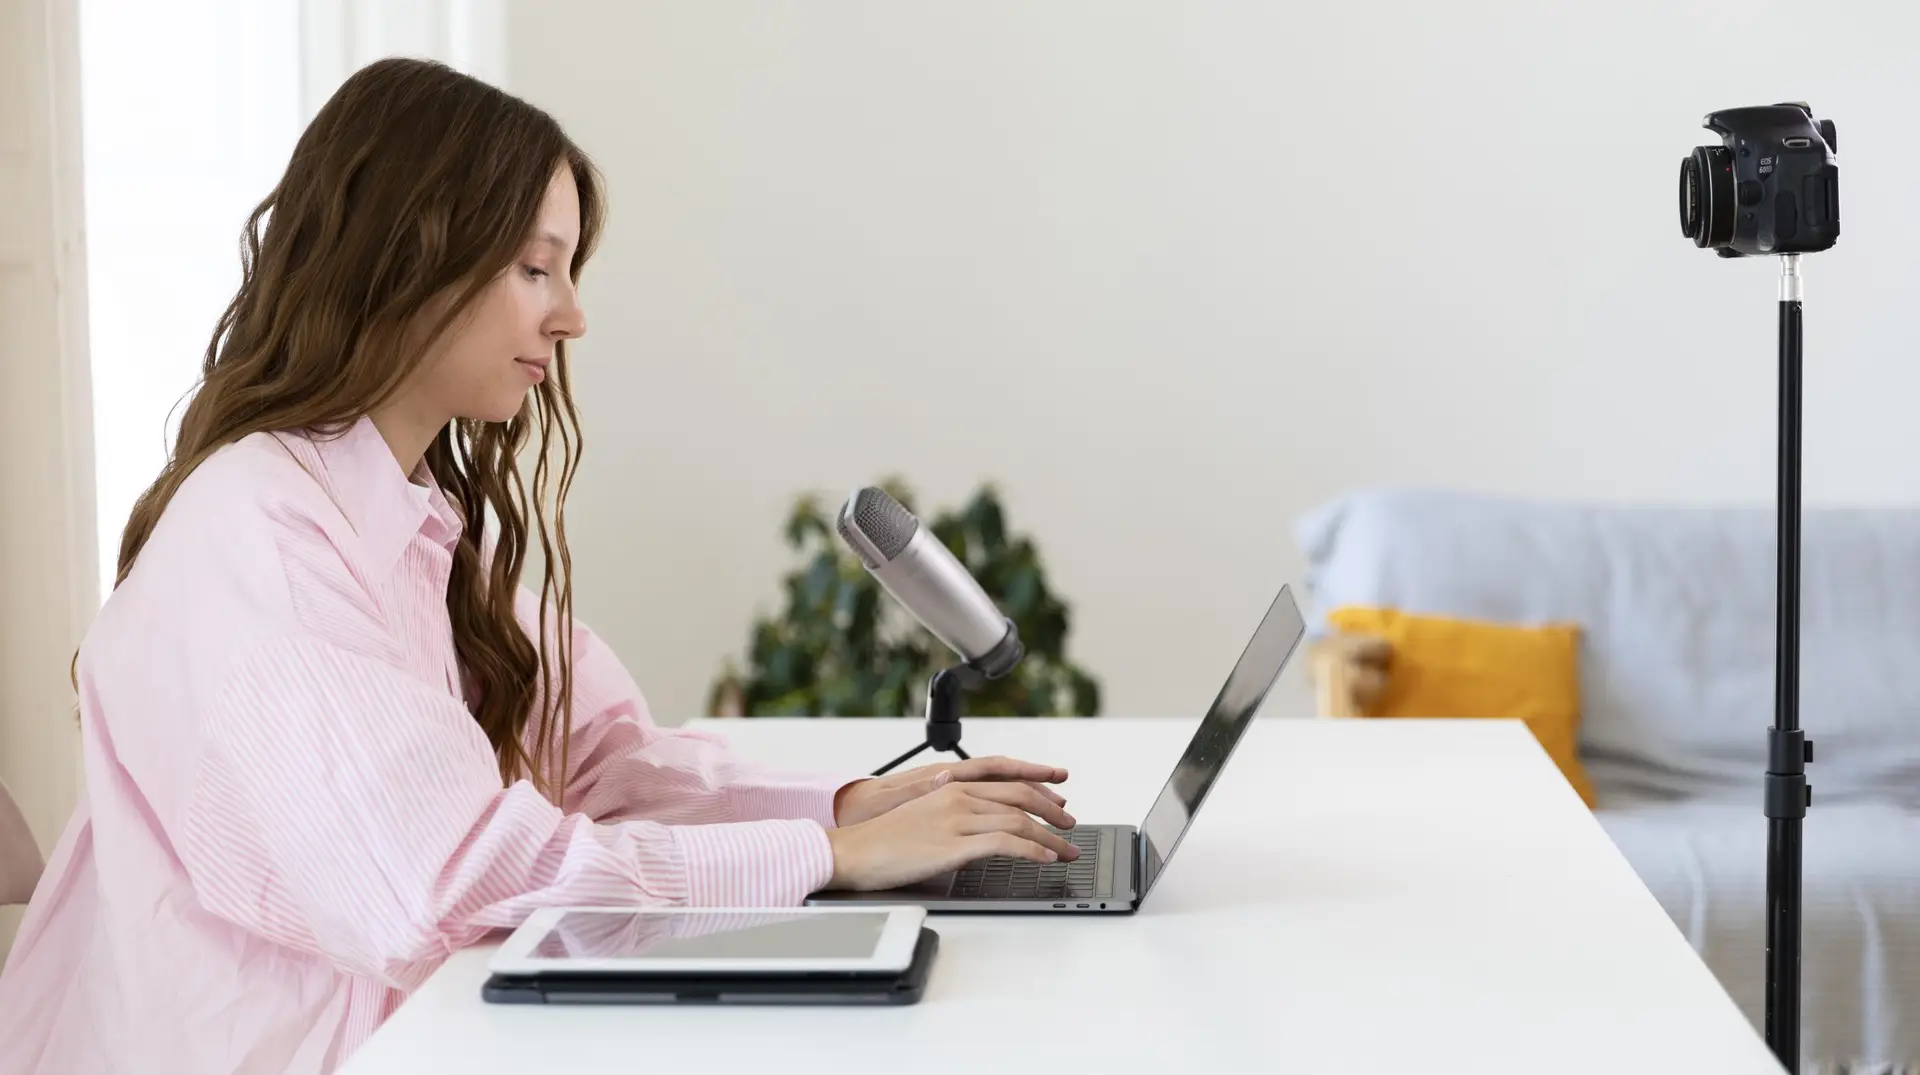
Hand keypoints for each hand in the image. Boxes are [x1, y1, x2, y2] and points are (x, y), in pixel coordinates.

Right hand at [823, 777, 1079, 891]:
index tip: (1058, 799)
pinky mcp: (954, 846)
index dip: (1039, 789)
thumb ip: (955, 817)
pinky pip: (1006, 843)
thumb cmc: (883, 841)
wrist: (853, 851)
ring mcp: (956, 819)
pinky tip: (1045, 858)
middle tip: (1071, 824)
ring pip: (1018, 820)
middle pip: (1019, 795)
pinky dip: (1033, 850)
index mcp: (950, 785)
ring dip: (1050, 836)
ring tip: (1067, 849)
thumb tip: (982, 833)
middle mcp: (957, 795)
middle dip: (1052, 810)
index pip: (1007, 780)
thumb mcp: (925, 817)